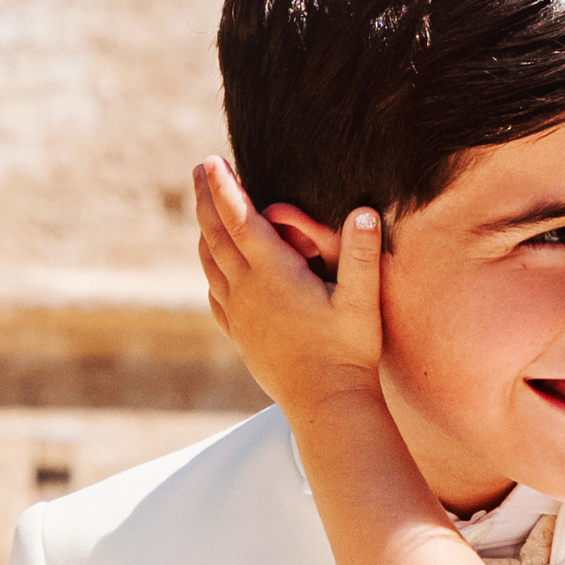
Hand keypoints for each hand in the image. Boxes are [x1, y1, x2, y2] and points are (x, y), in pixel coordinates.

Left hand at [193, 157, 383, 418]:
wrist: (326, 404)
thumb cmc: (348, 352)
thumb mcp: (363, 301)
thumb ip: (363, 255)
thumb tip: (364, 212)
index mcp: (273, 274)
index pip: (240, 219)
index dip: (224, 187)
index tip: (211, 160)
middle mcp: (247, 290)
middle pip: (215, 235)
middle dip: (206, 198)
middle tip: (199, 170)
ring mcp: (239, 314)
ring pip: (210, 263)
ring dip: (205, 232)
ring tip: (205, 212)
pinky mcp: (240, 336)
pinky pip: (215, 295)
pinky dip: (210, 271)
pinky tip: (215, 271)